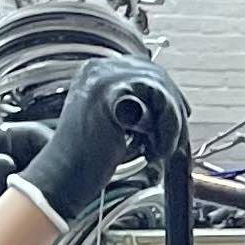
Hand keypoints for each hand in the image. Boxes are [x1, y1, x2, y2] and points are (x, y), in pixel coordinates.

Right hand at [16, 58, 186, 222]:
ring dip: (172, 124)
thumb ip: (137, 106)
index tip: (178, 118)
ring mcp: (102, 78)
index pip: (146, 70)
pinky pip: (158, 101)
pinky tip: (157, 149)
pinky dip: (167, 128)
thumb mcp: (115, 122)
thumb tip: (171, 104)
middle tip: (176, 141)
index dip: (167, 95)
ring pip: (161, 88)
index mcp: (96, 72)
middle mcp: (98, 68)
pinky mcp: (111, 93)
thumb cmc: (89, 158)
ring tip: (161, 149)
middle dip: (174, 111)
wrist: (66, 176)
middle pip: (157, 75)